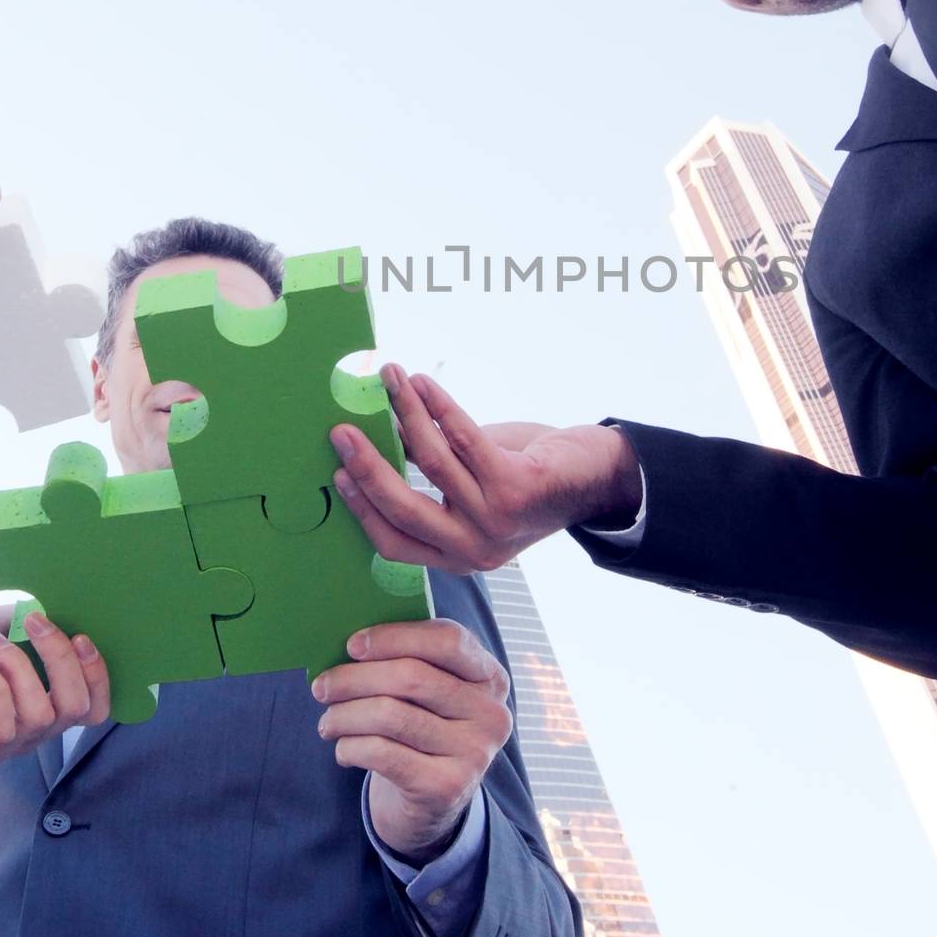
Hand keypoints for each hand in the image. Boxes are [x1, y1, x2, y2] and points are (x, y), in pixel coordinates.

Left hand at [0, 607, 110, 775]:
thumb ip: (28, 622)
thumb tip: (63, 606)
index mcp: (44, 701)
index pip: (95, 707)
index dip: (98, 673)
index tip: (80, 634)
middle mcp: (30, 730)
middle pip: (77, 709)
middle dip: (62, 660)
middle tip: (33, 624)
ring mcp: (1, 746)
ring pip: (42, 716)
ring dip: (19, 667)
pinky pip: (2, 727)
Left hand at [312, 618, 512, 863]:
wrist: (433, 802)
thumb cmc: (423, 729)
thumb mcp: (430, 694)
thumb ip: (410, 661)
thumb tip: (353, 643)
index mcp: (490, 677)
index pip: (448, 639)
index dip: (396, 637)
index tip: (353, 645)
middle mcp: (491, 714)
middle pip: (412, 677)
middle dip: (355, 678)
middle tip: (322, 686)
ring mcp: (473, 753)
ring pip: (391, 716)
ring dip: (345, 715)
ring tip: (327, 721)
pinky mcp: (446, 787)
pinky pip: (383, 753)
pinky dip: (352, 747)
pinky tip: (344, 749)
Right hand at [329, 365, 642, 573]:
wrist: (599, 480)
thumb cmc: (530, 479)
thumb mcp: (477, 491)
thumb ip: (435, 478)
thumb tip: (381, 435)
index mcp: (458, 556)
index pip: (393, 543)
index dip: (362, 508)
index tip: (337, 473)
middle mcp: (474, 548)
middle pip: (403, 508)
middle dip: (367, 466)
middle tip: (341, 430)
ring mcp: (495, 520)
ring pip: (431, 463)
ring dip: (404, 413)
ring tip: (388, 380)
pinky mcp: (516, 487)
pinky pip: (464, 439)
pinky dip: (438, 406)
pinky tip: (423, 383)